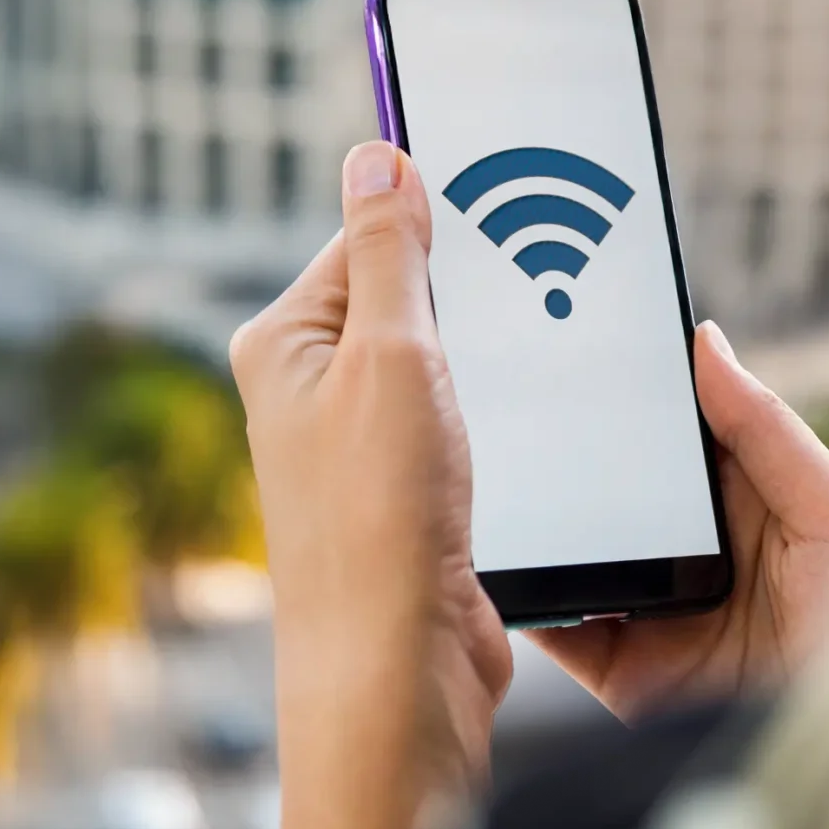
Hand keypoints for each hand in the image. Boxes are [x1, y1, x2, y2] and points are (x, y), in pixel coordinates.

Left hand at [230, 140, 511, 828]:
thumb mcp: (391, 356)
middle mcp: (310, 394)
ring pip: (445, 367)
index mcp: (284, 344)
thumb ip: (391, 253)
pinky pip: (463, 426)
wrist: (396, 672)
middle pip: (411, 301)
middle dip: (477, 296)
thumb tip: (375, 156)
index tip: (514, 200)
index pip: (369, 239)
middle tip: (544, 286)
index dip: (441, 222)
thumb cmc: (379, 519)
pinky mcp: (406, 499)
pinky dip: (503, 419)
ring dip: (496, 363)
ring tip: (540, 367)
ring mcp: (357, 450)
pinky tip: (535, 429)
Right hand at [529, 323, 828, 720]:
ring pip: (578, 555)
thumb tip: (707, 341)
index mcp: (752, 504)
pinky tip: (501, 557)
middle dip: (569, 451)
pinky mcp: (627, 673)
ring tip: (491, 468)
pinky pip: (560, 628)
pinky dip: (525, 596)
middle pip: (616, 491)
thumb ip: (768, 428)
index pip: (677, 435)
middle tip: (513, 395)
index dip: (633, 394)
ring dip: (539, 520)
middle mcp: (697, 555)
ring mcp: (658, 614)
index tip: (576, 334)